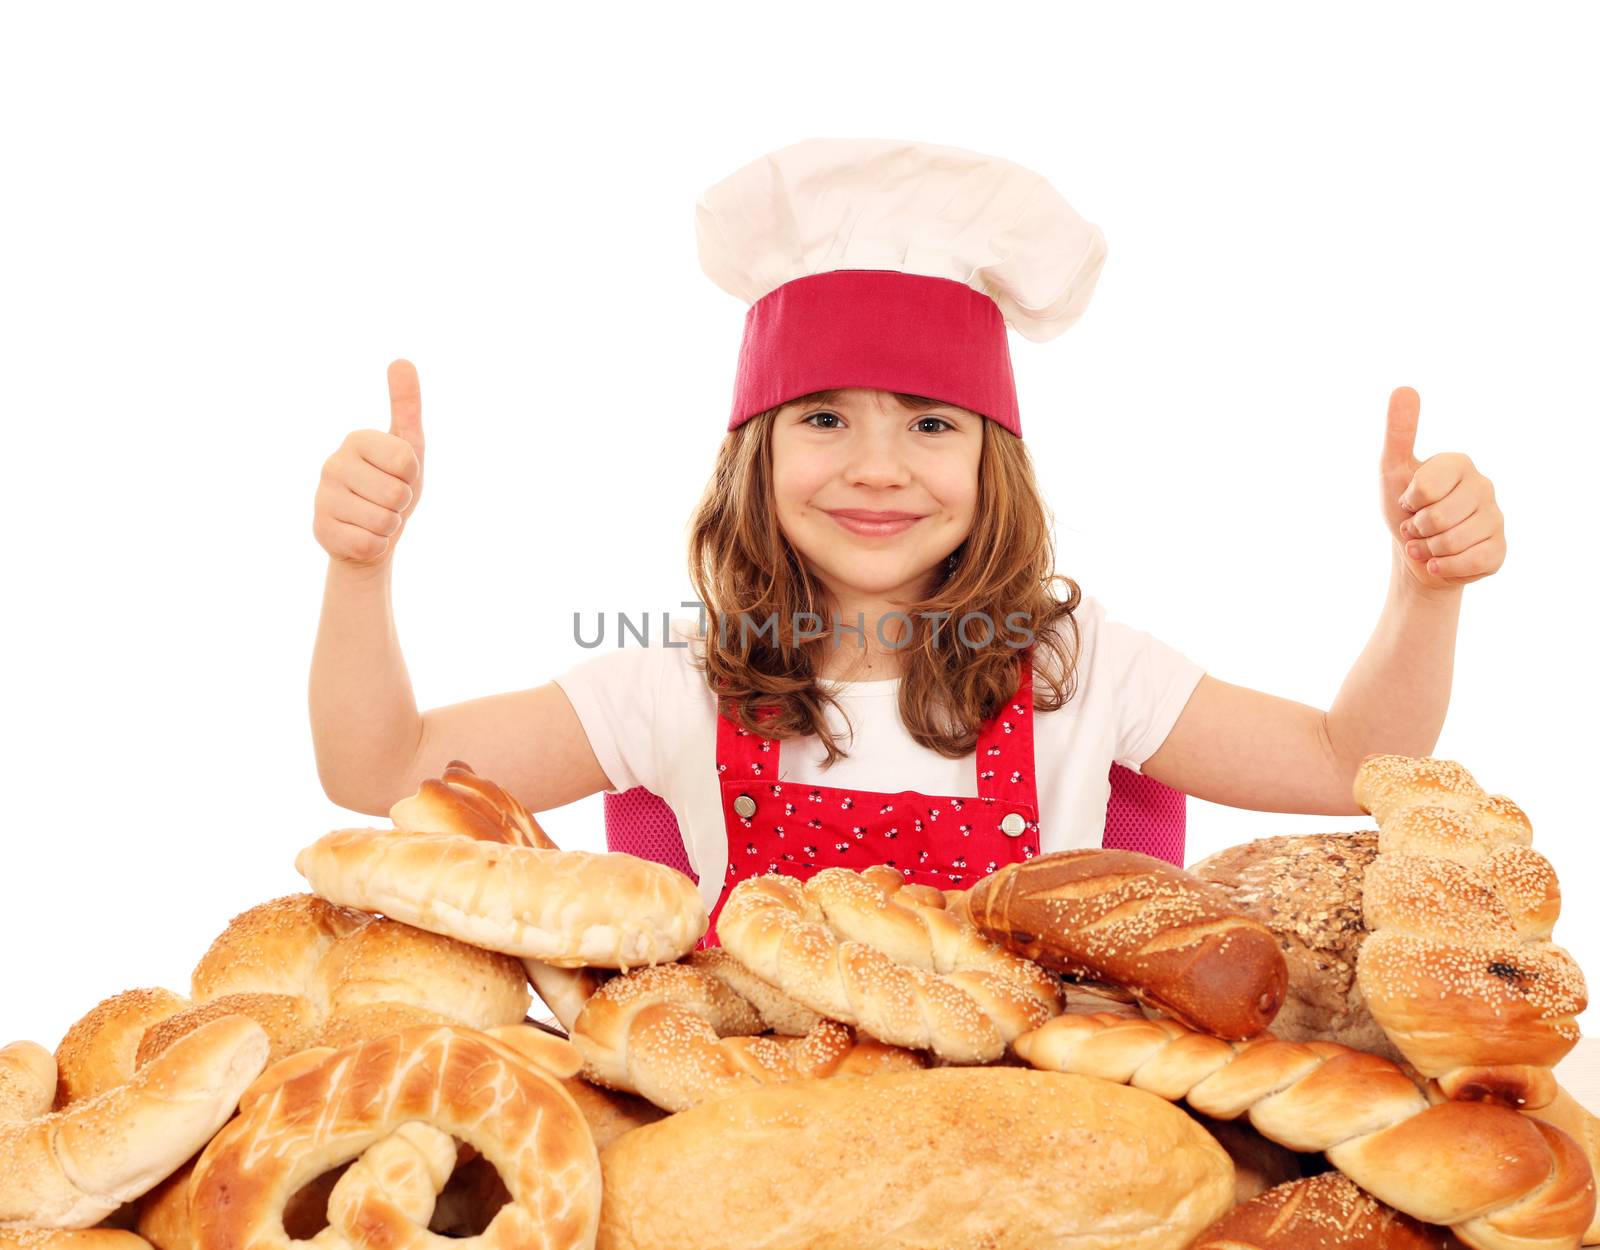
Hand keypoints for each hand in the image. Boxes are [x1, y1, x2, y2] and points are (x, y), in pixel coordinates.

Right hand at [313, 359, 425, 566]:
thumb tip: (402, 359)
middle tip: (386, 501)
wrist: (371, 534)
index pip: (405, 459)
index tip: (398, 475)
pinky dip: (376, 546)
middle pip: (396, 493)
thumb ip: (406, 404)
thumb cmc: (392, 485)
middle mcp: (333, 464)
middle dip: (401, 504)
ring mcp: (322, 498)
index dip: (411, 475)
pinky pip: (370, 544)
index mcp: (357, 439)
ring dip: (389, 526)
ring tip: (374, 518)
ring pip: (383, 521)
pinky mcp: (320, 531)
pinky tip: (361, 535)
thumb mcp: (408, 445)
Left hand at [1379, 386, 1505, 592]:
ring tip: (1427, 543)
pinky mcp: (1499, 550)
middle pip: (1438, 518)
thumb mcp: (1392, 469)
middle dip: (1416, 529)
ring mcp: (1496, 518)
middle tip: (1416, 526)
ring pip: (1453, 543)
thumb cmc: (1404, 508)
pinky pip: (1470, 563)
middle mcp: (1484, 486)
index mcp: (1460, 463)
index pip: (1426, 488)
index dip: (1408, 502)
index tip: (1408, 501)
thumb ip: (1399, 432)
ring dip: (1428, 550)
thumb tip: (1404, 388)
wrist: (1416, 554)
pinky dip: (1444, 568)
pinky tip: (1440, 562)